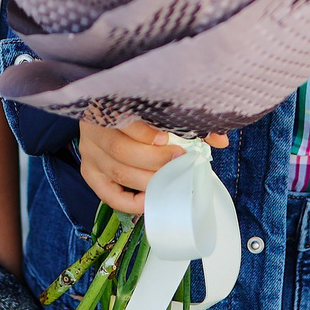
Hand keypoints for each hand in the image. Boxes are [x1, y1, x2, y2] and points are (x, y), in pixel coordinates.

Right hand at [76, 118, 227, 217]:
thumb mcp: (158, 109)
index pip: (123, 121)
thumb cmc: (137, 111)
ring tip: (171, 180)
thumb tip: (220, 140)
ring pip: (117, 172)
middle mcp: (94, 131)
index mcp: (108, 107)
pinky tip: (150, 200)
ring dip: (147, 181)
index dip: (148, 135)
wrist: (106, 111)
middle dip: (155, 161)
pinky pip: (108, 195)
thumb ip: (188, 122)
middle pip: (121, 150)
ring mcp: (89, 153)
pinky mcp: (89, 173)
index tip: (173, 143)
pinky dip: (131, 202)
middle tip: (179, 162)